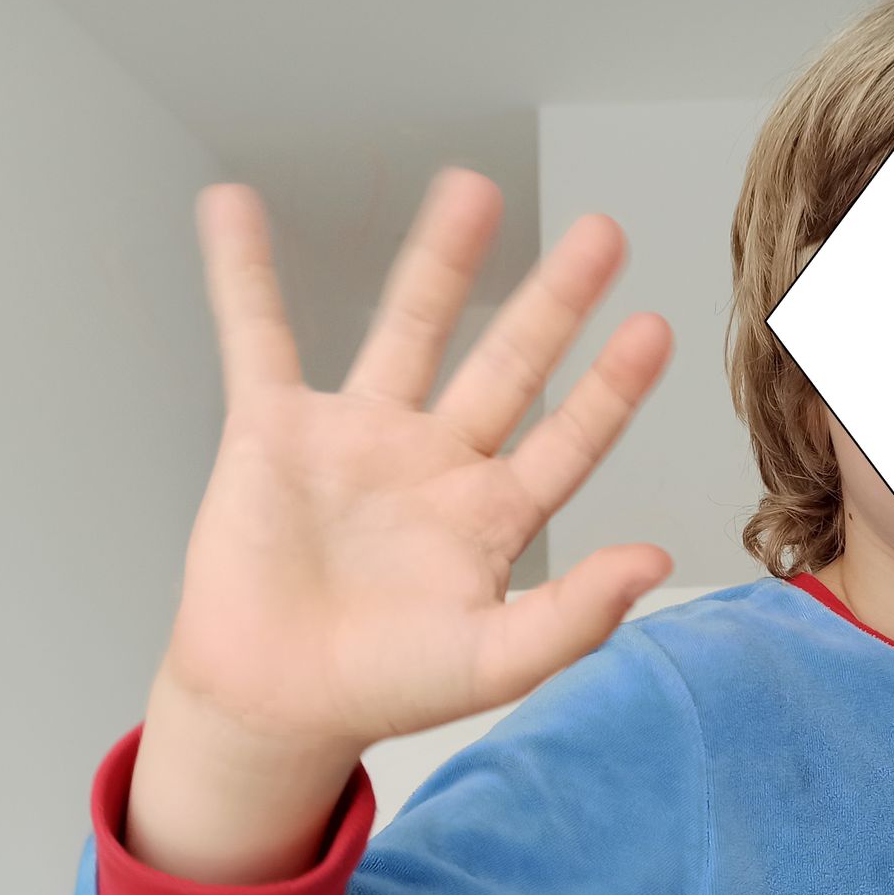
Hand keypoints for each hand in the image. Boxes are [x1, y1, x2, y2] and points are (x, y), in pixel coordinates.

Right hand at [161, 171, 675, 753]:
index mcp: (491, 516)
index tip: (654, 329)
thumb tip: (655, 562)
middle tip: (602, 235)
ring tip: (472, 189)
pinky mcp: (272, 432)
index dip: (611, 387)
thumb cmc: (381, 690)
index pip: (569, 439)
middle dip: (554, 301)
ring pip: (408, 328)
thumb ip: (576, 616)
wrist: (272, 705)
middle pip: (507, 363)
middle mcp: (434, 464)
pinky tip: (238, 209)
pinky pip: (257, 337)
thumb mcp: (494, 662)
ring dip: (439, 261)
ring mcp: (357, 439)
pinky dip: (243, 274)